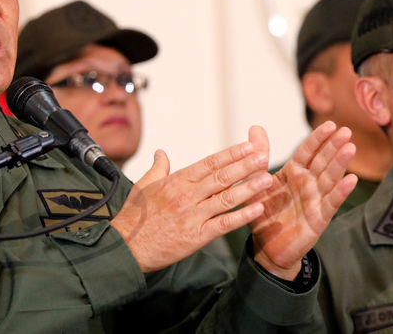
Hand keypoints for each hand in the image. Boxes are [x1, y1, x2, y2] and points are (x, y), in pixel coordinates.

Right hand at [111, 126, 273, 272]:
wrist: (125, 247)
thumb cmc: (133, 217)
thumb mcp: (143, 186)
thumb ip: (157, 168)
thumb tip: (162, 153)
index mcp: (175, 181)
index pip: (208, 163)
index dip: (230, 154)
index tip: (247, 146)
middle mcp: (186, 195)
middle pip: (221, 177)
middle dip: (245, 165)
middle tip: (264, 156)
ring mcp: (192, 216)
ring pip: (226, 198)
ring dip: (249, 188)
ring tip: (267, 179)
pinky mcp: (196, 236)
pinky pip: (223, 224)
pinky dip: (242, 216)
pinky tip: (257, 209)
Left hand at [249, 121, 356, 279]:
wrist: (267, 246)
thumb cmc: (264, 212)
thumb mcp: (257, 182)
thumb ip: (259, 157)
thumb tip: (256, 127)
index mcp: (293, 173)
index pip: (307, 151)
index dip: (318, 138)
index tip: (331, 124)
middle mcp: (307, 183)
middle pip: (322, 161)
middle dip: (334, 146)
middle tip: (347, 131)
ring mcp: (315, 200)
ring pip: (329, 178)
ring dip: (340, 163)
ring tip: (350, 147)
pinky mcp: (318, 218)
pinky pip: (330, 203)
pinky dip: (341, 192)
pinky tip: (352, 180)